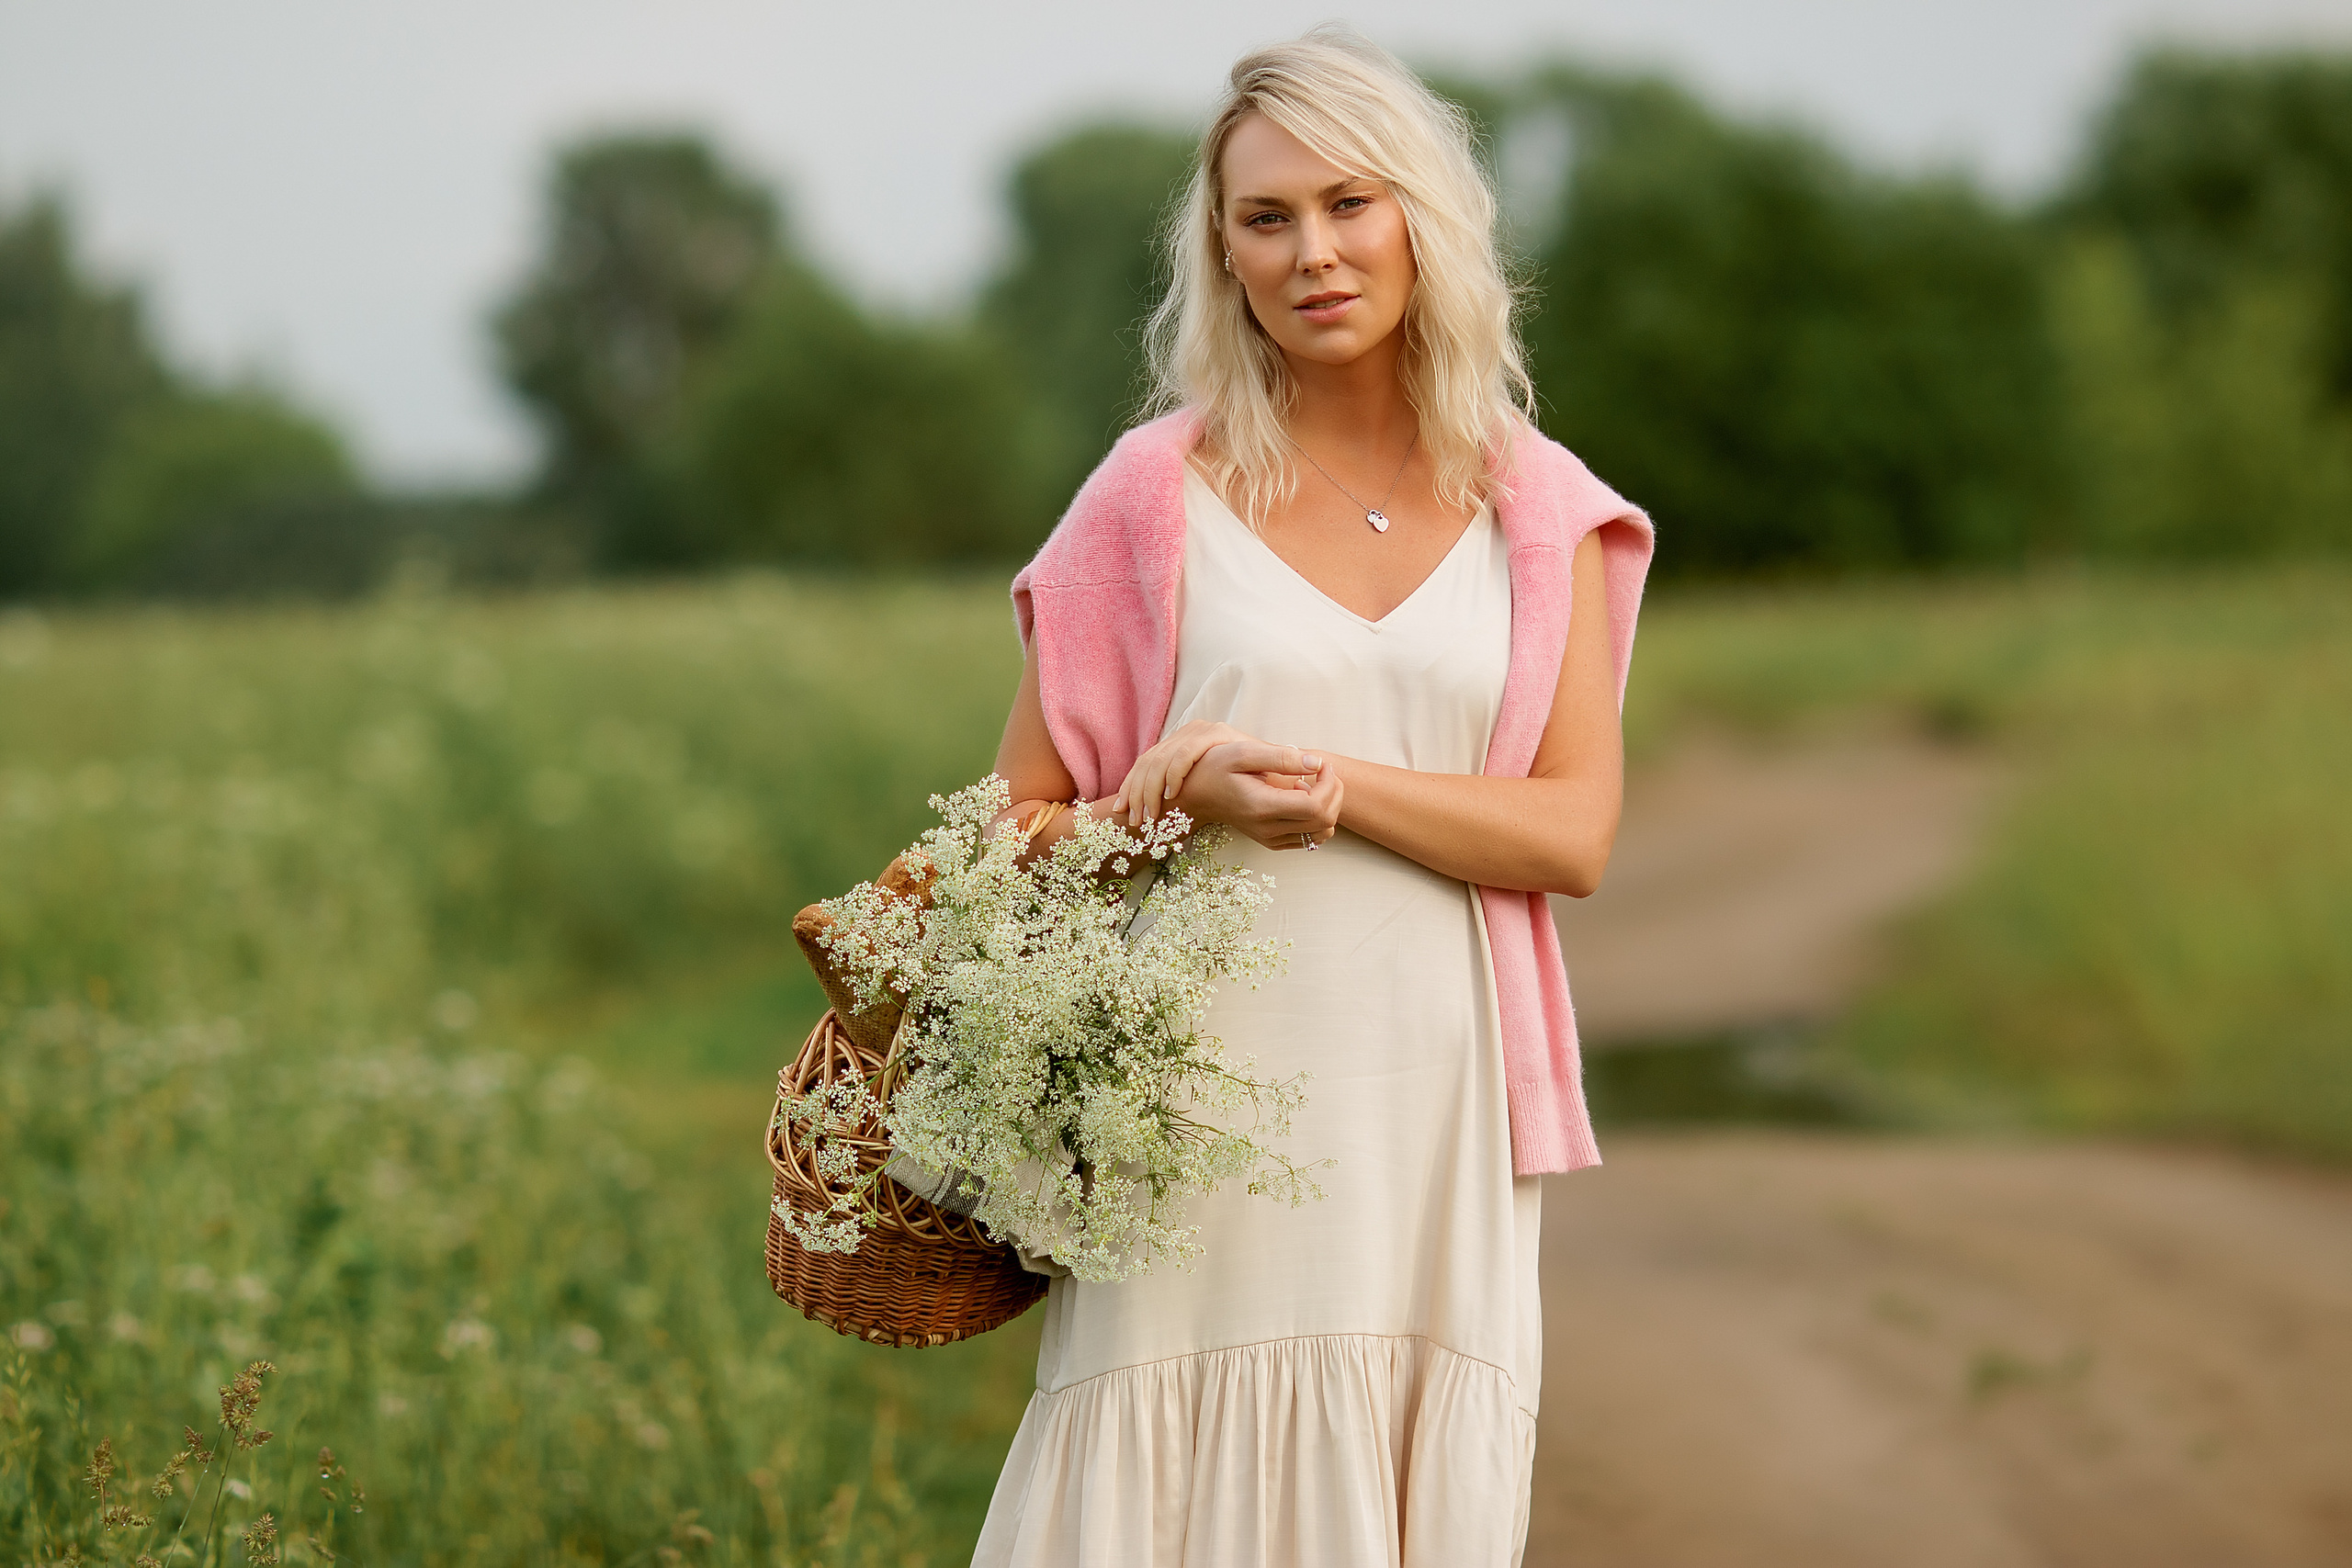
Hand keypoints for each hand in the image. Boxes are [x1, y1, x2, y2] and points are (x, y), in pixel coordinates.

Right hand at [1114, 721, 1340, 851]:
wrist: (1195, 793)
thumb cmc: (1216, 767)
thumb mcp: (1243, 753)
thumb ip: (1281, 757)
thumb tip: (1316, 762)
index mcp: (1262, 806)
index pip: (1316, 806)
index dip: (1329, 784)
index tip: (1322, 765)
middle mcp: (1268, 829)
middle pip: (1325, 821)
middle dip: (1334, 793)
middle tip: (1323, 771)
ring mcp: (1271, 838)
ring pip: (1322, 833)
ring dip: (1329, 807)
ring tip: (1313, 784)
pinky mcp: (1273, 841)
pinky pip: (1311, 838)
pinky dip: (1318, 819)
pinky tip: (1302, 798)